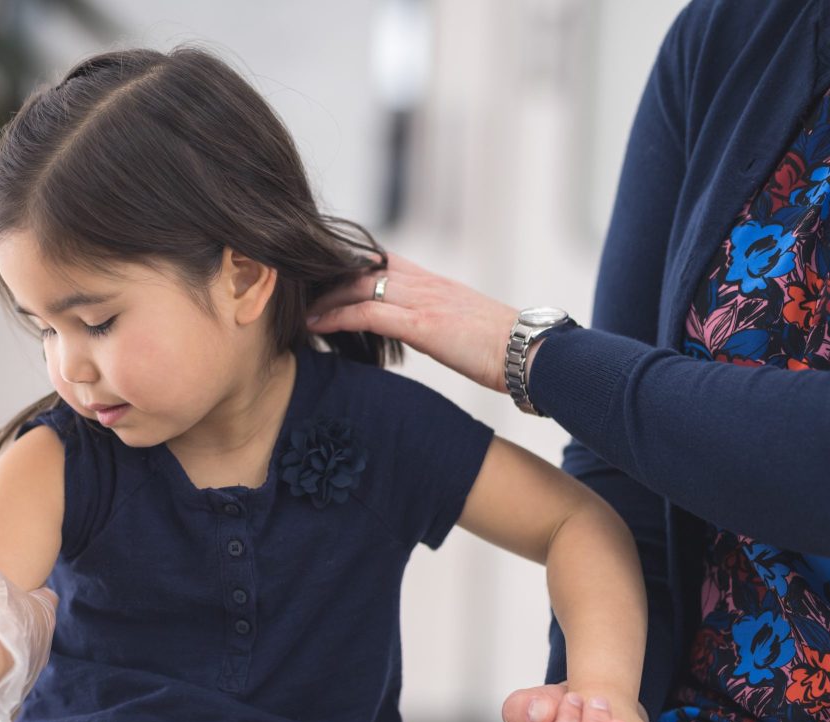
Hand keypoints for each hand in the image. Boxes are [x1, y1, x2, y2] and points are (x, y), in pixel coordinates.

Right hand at [0, 533, 56, 721]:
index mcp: (42, 613)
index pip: (46, 600)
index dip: (30, 595)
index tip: (8, 595)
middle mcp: (41, 646)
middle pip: (32, 635)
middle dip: (13, 631)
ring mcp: (29, 676)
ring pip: (19, 665)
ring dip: (0, 660)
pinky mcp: (11, 702)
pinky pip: (2, 690)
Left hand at [306, 254, 519, 392]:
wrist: (534, 353)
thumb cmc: (505, 348)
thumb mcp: (464, 326)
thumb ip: (437, 321)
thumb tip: (423, 334)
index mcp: (436, 283)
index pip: (383, 260)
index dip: (348, 265)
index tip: (320, 275)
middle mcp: (426, 283)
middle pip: (363, 267)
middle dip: (326, 277)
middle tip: (296, 289)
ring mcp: (423, 300)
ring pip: (359, 286)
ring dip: (323, 295)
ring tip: (296, 307)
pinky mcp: (422, 323)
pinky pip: (367, 314)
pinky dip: (336, 316)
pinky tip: (315, 324)